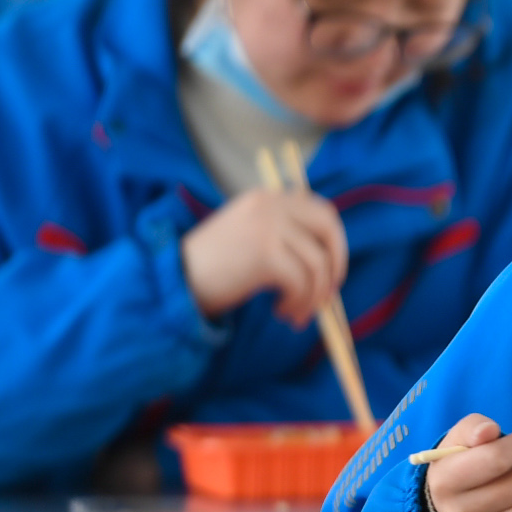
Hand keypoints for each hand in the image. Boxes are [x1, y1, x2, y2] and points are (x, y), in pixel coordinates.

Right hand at [179, 187, 349, 324]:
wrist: (176, 281)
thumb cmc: (215, 267)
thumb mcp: (252, 237)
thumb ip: (286, 236)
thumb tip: (330, 262)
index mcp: (268, 198)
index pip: (321, 211)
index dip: (335, 243)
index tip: (331, 273)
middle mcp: (270, 205)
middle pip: (328, 228)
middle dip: (335, 266)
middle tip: (326, 297)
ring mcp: (268, 226)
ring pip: (317, 264)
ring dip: (313, 297)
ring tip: (294, 314)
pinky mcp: (265, 253)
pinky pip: (301, 282)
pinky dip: (298, 303)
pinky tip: (281, 312)